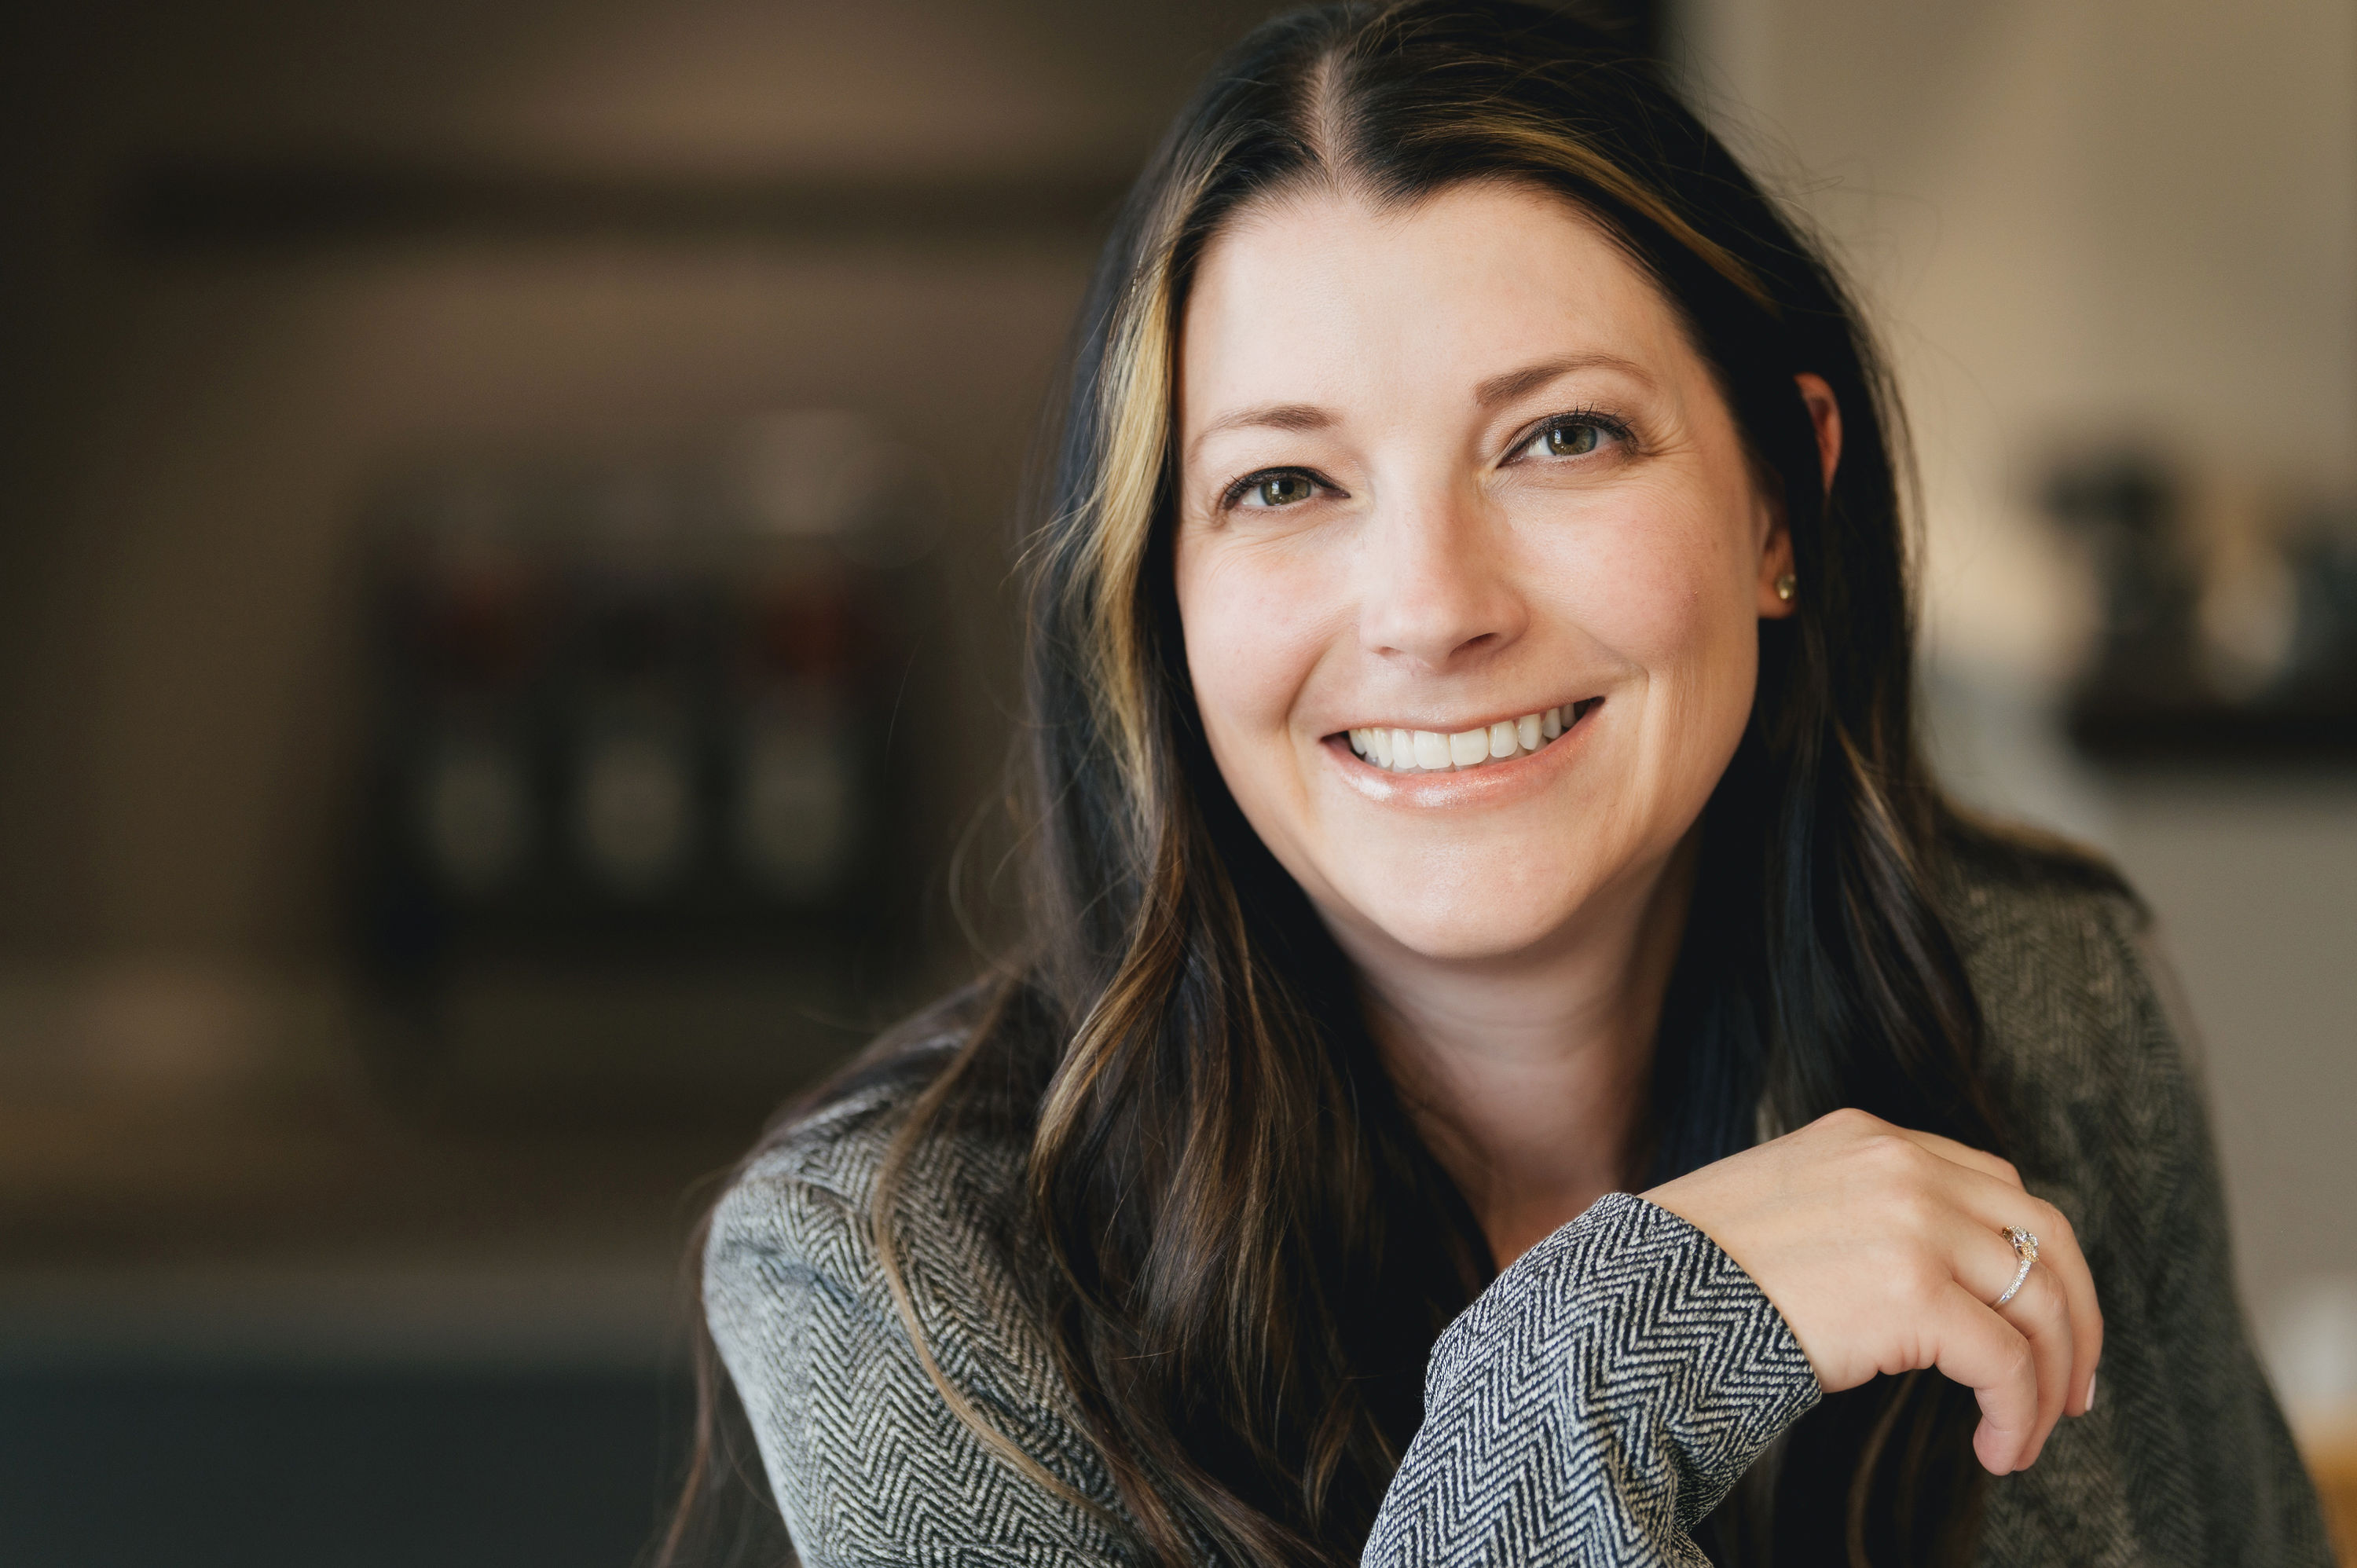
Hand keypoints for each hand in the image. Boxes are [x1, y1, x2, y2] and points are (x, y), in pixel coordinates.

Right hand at [1643, 1107, 2100, 1474]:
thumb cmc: (1697, 1274)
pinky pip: (2005, 1362)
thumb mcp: (1789, 1203)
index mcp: (1870, 1136)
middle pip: (2044, 1233)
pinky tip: (1995, 1449)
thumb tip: (1930, 1282)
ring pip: (2039, 1302)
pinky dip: (2016, 1413)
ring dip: (2047, 1381)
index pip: (1995, 1183)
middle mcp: (1903, 1164)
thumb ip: (1862, 1209)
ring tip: (2025, 1434)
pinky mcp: (1913, 1292)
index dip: (2035, 1256)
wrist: (1646, 1300)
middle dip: (2074, 1319)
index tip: (2040, 1322)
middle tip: (2070, 1389)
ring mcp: (1913, 1222)